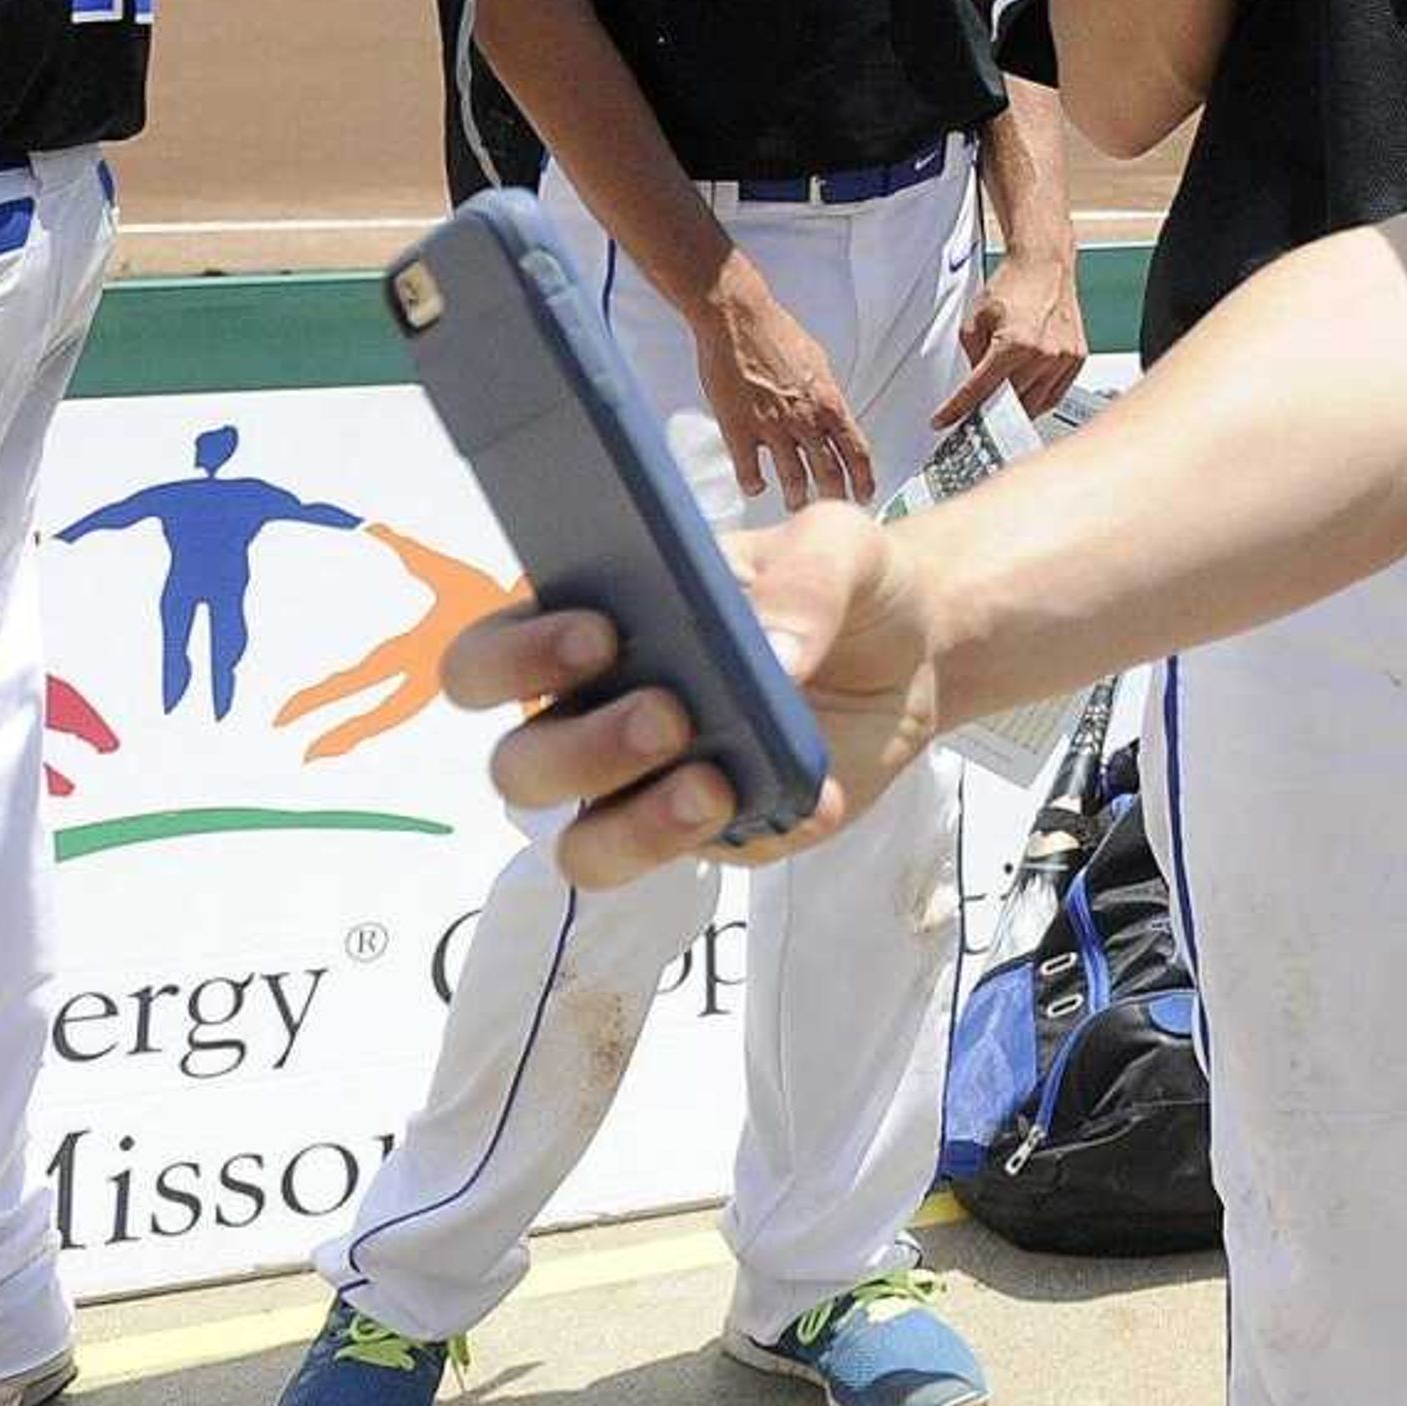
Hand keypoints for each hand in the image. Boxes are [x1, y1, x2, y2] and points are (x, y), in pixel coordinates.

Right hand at [447, 505, 940, 889]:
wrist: (917, 649)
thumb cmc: (840, 582)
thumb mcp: (837, 545)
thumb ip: (803, 578)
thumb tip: (770, 653)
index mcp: (589, 628)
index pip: (489, 657)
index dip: (517, 658)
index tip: (598, 636)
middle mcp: (598, 717)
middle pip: (522, 767)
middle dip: (583, 750)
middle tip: (670, 715)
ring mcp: (649, 788)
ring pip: (582, 844)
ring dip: (636, 827)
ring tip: (717, 786)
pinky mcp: (718, 836)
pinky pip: (707, 860)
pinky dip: (756, 837)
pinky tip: (814, 799)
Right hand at [692, 260, 871, 508]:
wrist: (738, 320)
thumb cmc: (776, 333)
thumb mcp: (818, 363)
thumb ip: (825, 395)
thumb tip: (833, 415)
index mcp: (829, 402)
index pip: (857, 450)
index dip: (864, 478)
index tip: (866, 493)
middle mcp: (805, 419)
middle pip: (829, 471)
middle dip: (834, 495)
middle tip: (833, 507)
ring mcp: (772, 426)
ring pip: (792, 476)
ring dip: (796, 496)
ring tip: (795, 503)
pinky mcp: (739, 428)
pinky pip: (749, 469)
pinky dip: (754, 483)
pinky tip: (755, 486)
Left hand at [934, 246, 1086, 429]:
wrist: (1045, 263)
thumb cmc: (1014, 283)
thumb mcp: (976, 319)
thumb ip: (972, 355)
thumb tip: (975, 382)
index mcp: (1013, 343)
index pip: (979, 389)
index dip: (957, 409)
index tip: (944, 420)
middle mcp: (1042, 354)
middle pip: (1008, 402)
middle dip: (987, 410)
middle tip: (973, 412)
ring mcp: (1062, 358)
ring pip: (1034, 404)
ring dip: (1014, 409)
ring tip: (999, 405)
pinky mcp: (1076, 357)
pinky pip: (1055, 394)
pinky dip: (1038, 401)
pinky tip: (1025, 397)